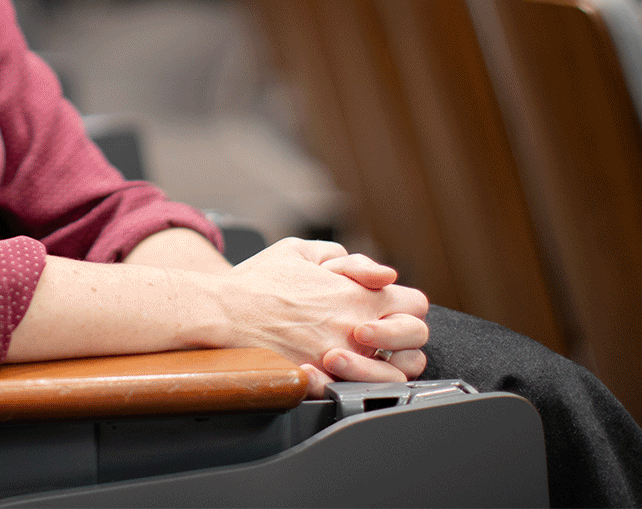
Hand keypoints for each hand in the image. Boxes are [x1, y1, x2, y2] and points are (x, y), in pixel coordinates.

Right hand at [221, 238, 428, 395]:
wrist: (224, 312)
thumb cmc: (257, 282)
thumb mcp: (299, 249)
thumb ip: (346, 257)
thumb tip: (382, 274)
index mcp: (358, 294)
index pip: (415, 303)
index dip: (404, 305)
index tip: (385, 308)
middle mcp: (358, 327)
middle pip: (417, 338)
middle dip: (403, 336)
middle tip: (374, 334)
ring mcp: (344, 358)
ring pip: (398, 374)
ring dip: (385, 365)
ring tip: (356, 357)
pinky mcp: (325, 381)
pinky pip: (359, 392)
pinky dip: (352, 386)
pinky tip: (333, 372)